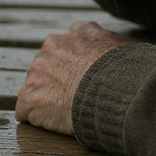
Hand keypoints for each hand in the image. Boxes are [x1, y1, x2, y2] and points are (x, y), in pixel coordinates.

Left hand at [15, 21, 135, 134]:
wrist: (112, 89)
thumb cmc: (127, 72)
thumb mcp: (126, 47)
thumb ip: (115, 46)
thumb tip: (129, 56)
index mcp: (78, 31)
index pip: (70, 44)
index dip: (77, 64)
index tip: (85, 78)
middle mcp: (54, 43)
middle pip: (50, 63)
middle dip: (58, 79)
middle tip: (76, 97)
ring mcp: (38, 68)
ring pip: (36, 85)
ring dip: (48, 98)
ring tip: (67, 113)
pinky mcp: (30, 95)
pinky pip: (26, 110)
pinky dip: (37, 119)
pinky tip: (53, 124)